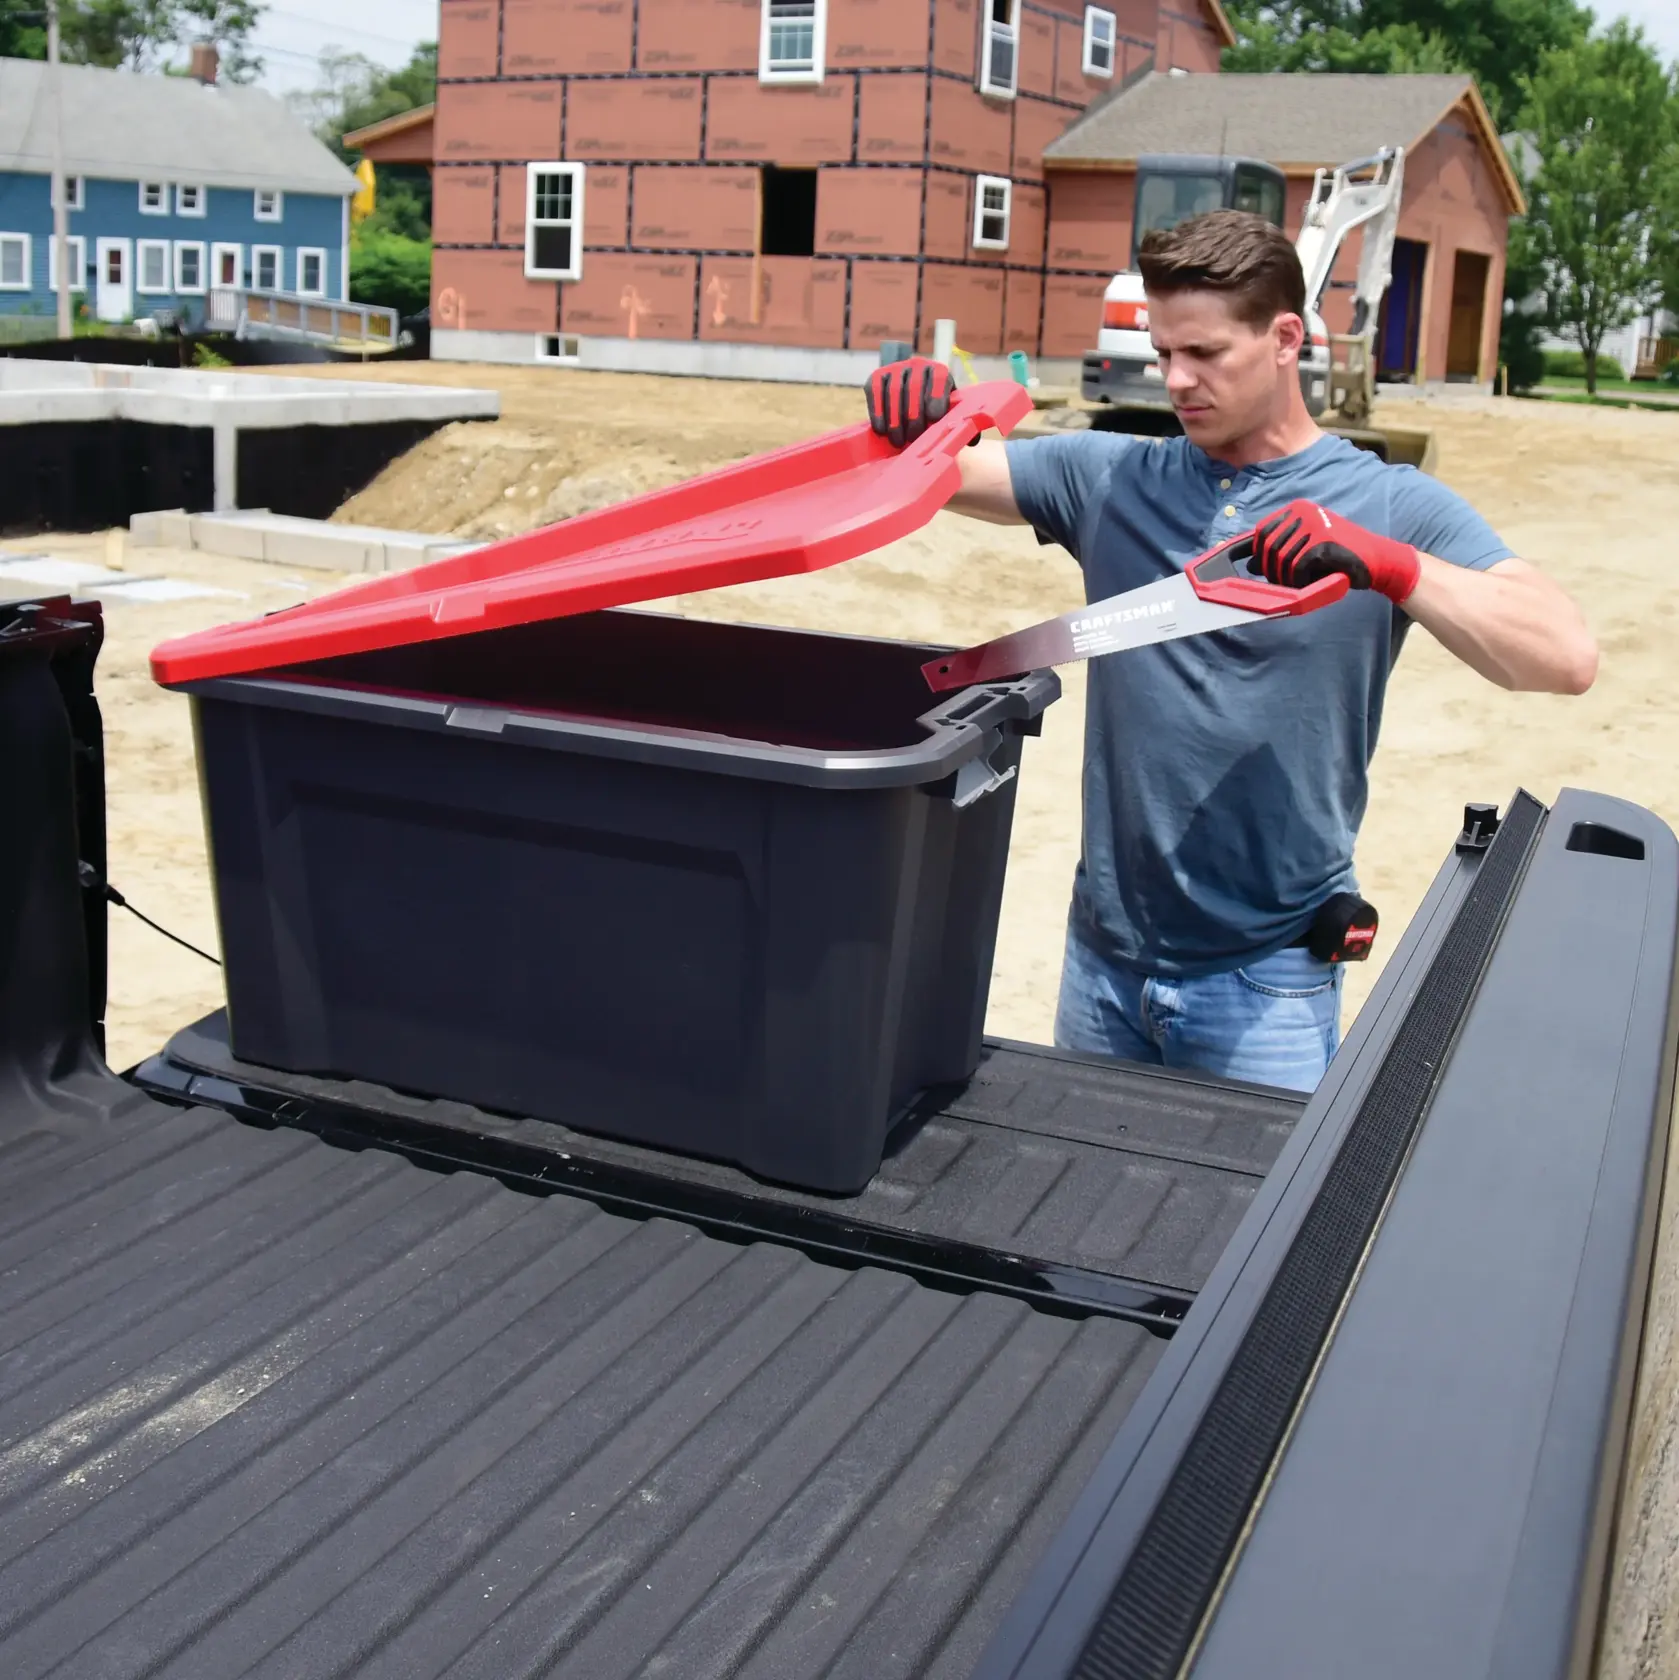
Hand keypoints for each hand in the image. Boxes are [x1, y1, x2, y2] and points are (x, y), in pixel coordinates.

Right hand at [866, 356, 954, 448]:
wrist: (911, 399)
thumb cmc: (934, 412)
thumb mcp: (949, 413)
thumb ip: (960, 423)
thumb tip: (971, 440)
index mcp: (940, 371)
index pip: (938, 379)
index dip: (936, 398)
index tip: (933, 419)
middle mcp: (918, 364)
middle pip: (914, 388)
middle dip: (913, 417)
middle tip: (913, 439)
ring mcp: (896, 368)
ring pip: (894, 392)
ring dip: (895, 419)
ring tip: (898, 441)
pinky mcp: (877, 375)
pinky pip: (875, 391)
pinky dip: (878, 412)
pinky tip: (881, 430)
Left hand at [1252, 498, 1420, 604]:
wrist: (1378, 559)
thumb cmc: (1340, 556)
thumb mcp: (1306, 549)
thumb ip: (1280, 551)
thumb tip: (1249, 564)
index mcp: (1298, 509)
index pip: (1263, 531)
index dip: (1257, 553)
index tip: (1258, 568)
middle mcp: (1305, 512)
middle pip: (1269, 547)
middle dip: (1273, 570)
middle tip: (1288, 581)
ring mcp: (1315, 525)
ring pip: (1282, 560)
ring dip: (1288, 578)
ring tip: (1305, 580)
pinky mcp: (1324, 543)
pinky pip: (1298, 568)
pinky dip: (1301, 580)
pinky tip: (1316, 579)